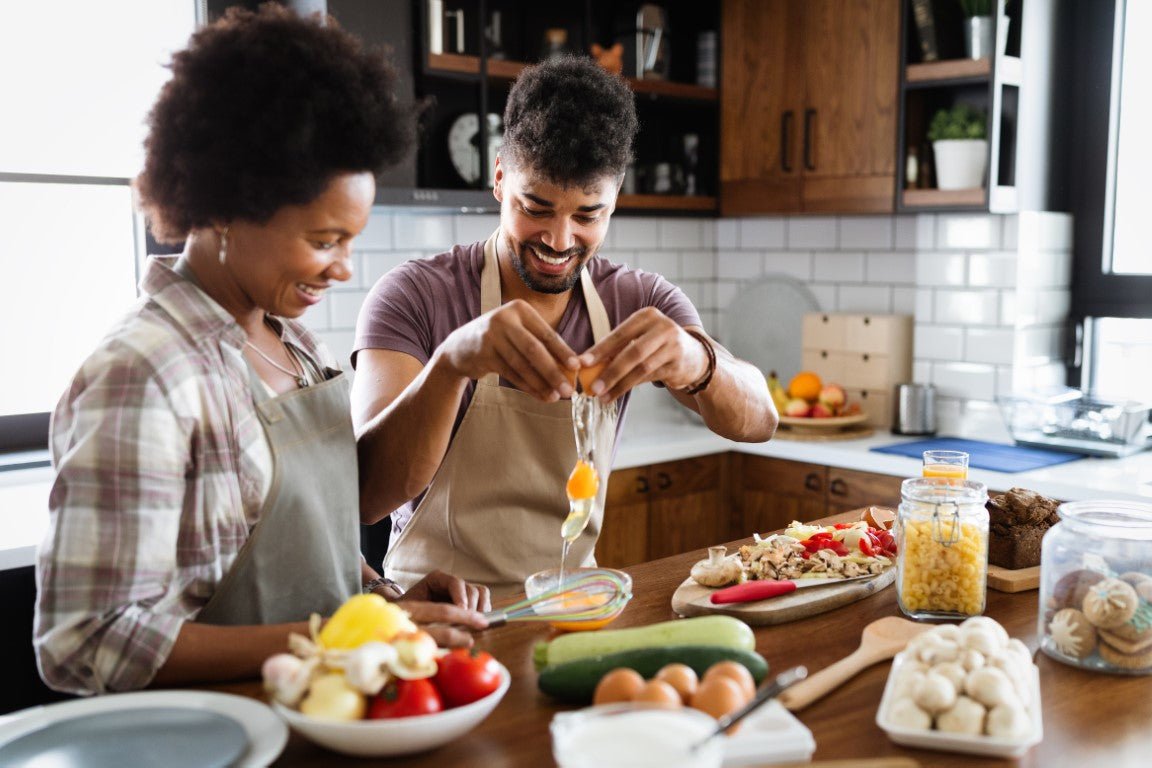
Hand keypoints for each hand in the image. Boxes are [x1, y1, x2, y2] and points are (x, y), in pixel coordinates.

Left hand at [396, 571, 491, 648]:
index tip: (461, 612)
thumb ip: (425, 613)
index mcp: (436, 579)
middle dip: (471, 608)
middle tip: (467, 624)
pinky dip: (483, 613)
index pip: (455, 582)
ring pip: (481, 593)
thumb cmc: (407, 613)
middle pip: (471, 589)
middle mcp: (451, 583)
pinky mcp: (469, 602)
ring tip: (473, 625)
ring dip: (480, 610)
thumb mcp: (412, 611)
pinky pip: (484, 602)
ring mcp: (462, 592)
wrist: (406, 617)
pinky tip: (475, 625)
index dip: (460, 597)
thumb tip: (441, 623)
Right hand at [437, 300, 577, 401]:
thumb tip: (572, 366)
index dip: (563, 351)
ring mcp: (491, 336)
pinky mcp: (483, 354)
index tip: (577, 367)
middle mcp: (504, 318)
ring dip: (541, 383)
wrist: (461, 347)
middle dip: (553, 371)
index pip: (546, 333)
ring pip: (522, 364)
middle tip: (568, 389)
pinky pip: (510, 373)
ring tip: (555, 397)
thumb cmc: (501, 340)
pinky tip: (539, 395)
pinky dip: (527, 386)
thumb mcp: (519, 332)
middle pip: (535, 349)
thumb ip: (542, 344)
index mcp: (519, 309)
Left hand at [580, 311, 709, 400]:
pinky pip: (650, 377)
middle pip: (632, 351)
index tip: (582, 363)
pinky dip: (630, 387)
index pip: (620, 333)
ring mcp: (673, 345)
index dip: (600, 349)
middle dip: (610, 370)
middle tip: (593, 386)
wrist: (694, 356)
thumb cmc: (656, 346)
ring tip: (602, 395)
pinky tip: (615, 395)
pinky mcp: (678, 364)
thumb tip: (588, 366)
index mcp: (647, 316)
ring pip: (641, 367)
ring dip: (619, 383)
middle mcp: (662, 327)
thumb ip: (618, 348)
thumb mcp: (639, 339)